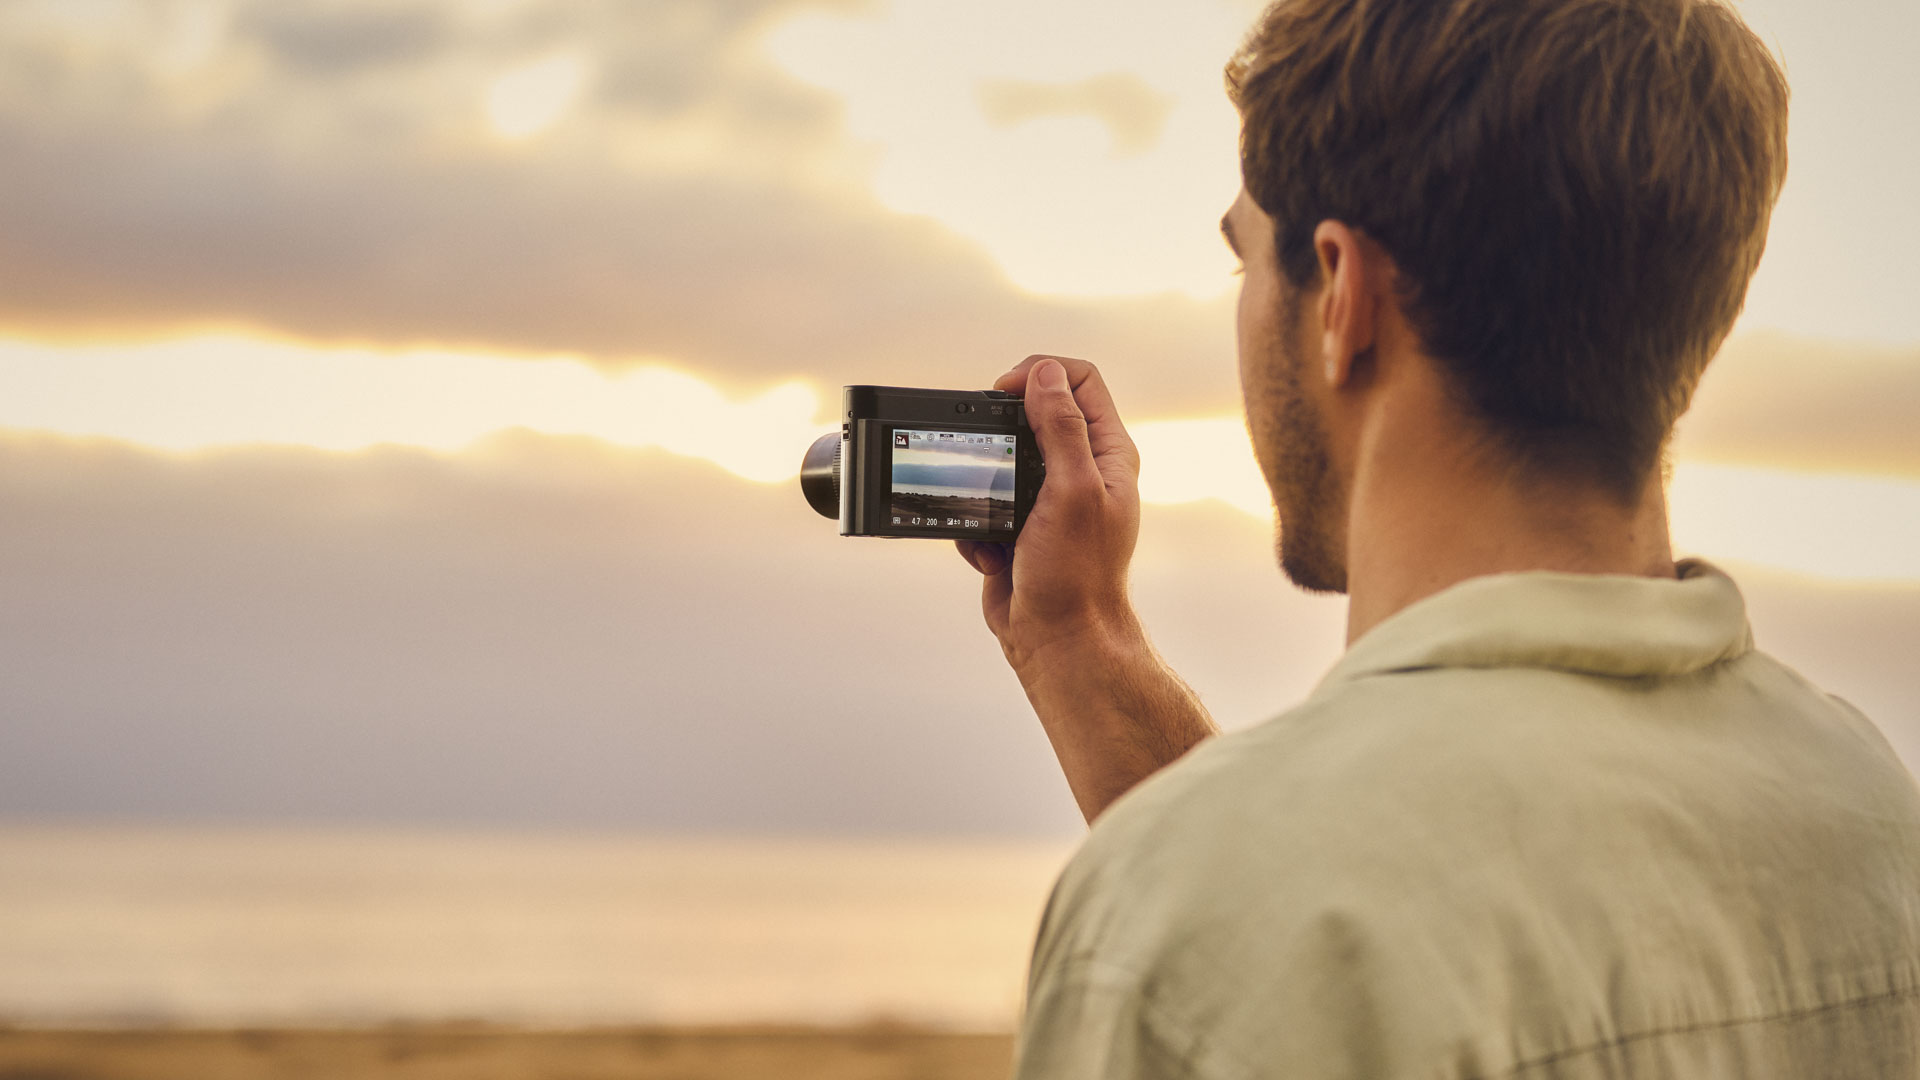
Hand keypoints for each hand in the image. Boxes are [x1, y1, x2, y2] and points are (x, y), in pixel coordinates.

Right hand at [956, 355, 1142, 670]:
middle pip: (1035, 413)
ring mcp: (1048, 500)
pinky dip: (977, 526)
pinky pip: (984, 504)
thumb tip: (1045, 374)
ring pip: (1001, 460)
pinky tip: (992, 553)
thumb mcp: (1071, 489)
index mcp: (1107, 454)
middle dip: (1000, 432)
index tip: (1004, 392)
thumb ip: (1060, 427)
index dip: (1039, 374)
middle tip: (986, 452)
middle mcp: (1082, 471)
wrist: (1058, 640)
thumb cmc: (1077, 574)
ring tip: (994, 517)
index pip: (1079, 381)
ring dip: (984, 485)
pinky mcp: (1019, 528)